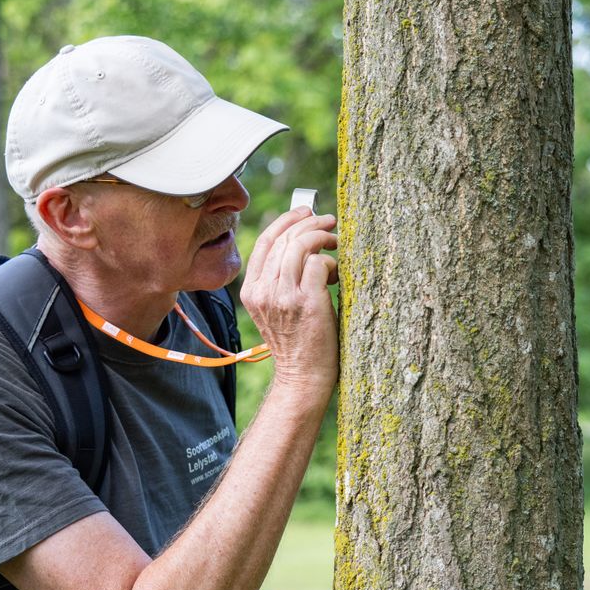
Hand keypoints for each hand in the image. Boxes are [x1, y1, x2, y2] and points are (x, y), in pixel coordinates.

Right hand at [240, 207, 338, 397]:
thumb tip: (301, 242)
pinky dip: (332, 263)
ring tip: (336, 243)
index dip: (286, 221)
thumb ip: (280, 278)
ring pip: (301, 246)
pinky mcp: (307, 302)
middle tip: (329, 222)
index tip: (305, 212)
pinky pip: (319, 263)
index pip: (265, 242)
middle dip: (310, 222)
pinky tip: (337, 275)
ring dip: (323, 237)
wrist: (303, 377)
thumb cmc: (298, 341)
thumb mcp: (277, 307)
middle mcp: (263, 290)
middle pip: (284, 238)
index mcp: (251, 290)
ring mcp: (283, 296)